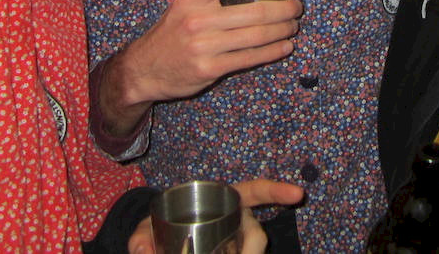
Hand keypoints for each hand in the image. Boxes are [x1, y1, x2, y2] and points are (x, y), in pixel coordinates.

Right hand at [100, 0, 301, 134]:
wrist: (147, 67)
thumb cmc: (172, 29)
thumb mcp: (182, 0)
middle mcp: (198, 21)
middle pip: (251, 13)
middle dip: (282, 10)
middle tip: (296, 7)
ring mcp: (204, 46)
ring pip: (254, 36)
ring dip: (281, 30)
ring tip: (293, 25)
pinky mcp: (210, 68)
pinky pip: (248, 59)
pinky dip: (271, 52)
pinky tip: (284, 46)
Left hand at [127, 179, 304, 253]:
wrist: (160, 249)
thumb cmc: (157, 233)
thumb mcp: (144, 231)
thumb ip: (139, 239)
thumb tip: (144, 251)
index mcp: (223, 202)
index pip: (256, 191)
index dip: (277, 191)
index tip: (298, 193)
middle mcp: (238, 223)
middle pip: (257, 234)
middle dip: (251, 246)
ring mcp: (239, 244)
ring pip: (255, 250)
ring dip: (246, 253)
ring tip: (221, 253)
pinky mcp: (237, 253)